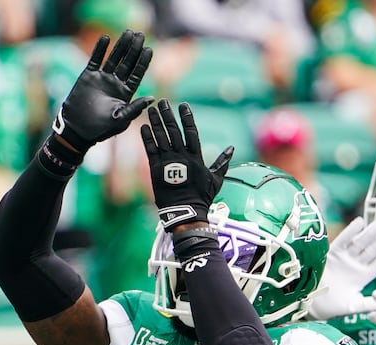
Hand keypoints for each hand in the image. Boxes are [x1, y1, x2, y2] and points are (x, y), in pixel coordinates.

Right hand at [51, 30, 152, 155]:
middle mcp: (115, 83)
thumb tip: (152, 98)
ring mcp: (102, 78)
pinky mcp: (88, 76)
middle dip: (134, 49)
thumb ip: (135, 108)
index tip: (149, 49)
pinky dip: (99, 50)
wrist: (78, 130)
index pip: (137, 74)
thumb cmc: (101, 129)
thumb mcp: (121, 119)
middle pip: (127, 62)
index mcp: (125, 93)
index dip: (143, 62)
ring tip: (128, 33)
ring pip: (113, 58)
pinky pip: (95, 60)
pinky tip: (105, 38)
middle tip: (140, 35)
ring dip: (120, 45)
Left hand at [140, 100, 233, 230]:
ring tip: (151, 109)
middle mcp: (181, 157)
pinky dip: (147, 138)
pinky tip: (143, 127)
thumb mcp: (216, 179)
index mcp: (195, 157)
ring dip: (155, 122)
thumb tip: (231, 149)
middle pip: (173, 131)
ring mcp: (167, 162)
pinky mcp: (155, 169)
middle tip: (162, 102)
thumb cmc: (202, 196)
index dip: (187, 118)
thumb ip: (222, 162)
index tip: (183, 105)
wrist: (185, 212)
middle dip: (167, 115)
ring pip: (160, 138)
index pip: (191, 132)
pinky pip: (150, 150)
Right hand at [307, 217, 375, 319]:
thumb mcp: (354, 306)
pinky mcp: (331, 254)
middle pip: (373, 249)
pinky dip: (350, 232)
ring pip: (360, 242)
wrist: (309, 304)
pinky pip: (342, 241)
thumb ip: (371, 303)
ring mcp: (344, 259)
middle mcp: (355, 265)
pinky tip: (360, 222)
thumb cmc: (331, 307)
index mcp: (363, 277)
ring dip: (372, 232)